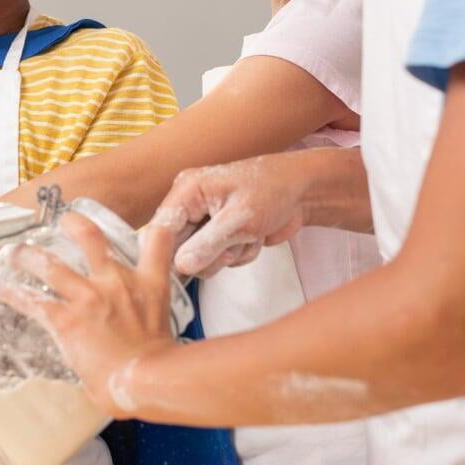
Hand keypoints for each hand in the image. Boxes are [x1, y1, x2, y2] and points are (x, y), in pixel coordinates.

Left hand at [0, 214, 179, 417]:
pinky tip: (1, 289)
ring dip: (28, 257)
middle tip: (62, 222)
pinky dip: (14, 293)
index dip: (149, 227)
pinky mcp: (66, 319)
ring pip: (51, 265)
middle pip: (91, 236)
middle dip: (72, 224)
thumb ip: (145, 318)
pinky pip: (33, 301)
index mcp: (148, 285)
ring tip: (14, 253)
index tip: (137, 226)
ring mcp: (89, 297)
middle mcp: (116, 282)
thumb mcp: (164, 329)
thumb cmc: (160, 369)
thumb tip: (128, 334)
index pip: (157, 240)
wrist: (148, 380)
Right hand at [148, 155, 309, 277]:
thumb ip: (208, 244)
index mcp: (187, 190)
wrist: (303, 192)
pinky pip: (219, 259)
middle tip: (231, 246)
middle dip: (208, 253)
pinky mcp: (221, 236)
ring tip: (248, 236)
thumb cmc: (273, 191)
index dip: (166, 252)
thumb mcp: (241, 219)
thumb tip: (181, 266)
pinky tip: (254, 237)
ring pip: (200, 258)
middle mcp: (191, 205)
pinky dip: (239, 254)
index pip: (161, 228)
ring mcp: (205, 222)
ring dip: (228, 255)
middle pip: (178, 247)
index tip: (179, 274)